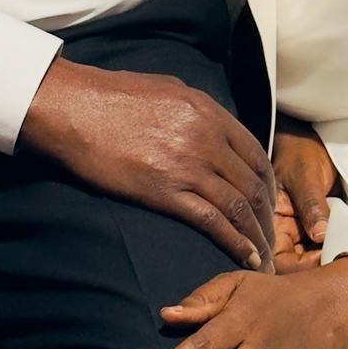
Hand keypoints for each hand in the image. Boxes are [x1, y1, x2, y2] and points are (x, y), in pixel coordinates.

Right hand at [19, 55, 275, 269]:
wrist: (74, 109)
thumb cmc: (113, 96)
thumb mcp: (167, 88)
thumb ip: (195, 107)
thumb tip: (209, 121)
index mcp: (210, 112)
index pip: (256, 154)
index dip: (269, 184)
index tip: (270, 205)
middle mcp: (207, 138)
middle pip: (254, 184)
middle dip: (268, 217)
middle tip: (272, 240)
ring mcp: (189, 165)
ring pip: (240, 206)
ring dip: (257, 237)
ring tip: (264, 260)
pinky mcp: (166, 192)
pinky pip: (213, 222)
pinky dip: (235, 243)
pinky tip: (245, 259)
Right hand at [272, 117, 338, 272]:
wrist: (317, 139)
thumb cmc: (302, 150)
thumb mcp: (307, 175)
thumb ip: (311, 205)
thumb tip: (319, 236)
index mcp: (271, 222)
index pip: (278, 260)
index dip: (300, 267)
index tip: (327, 258)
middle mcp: (284, 233)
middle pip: (296, 267)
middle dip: (319, 268)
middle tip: (345, 258)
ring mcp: (303, 233)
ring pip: (314, 261)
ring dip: (331, 260)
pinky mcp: (320, 230)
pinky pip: (327, 249)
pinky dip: (339, 250)